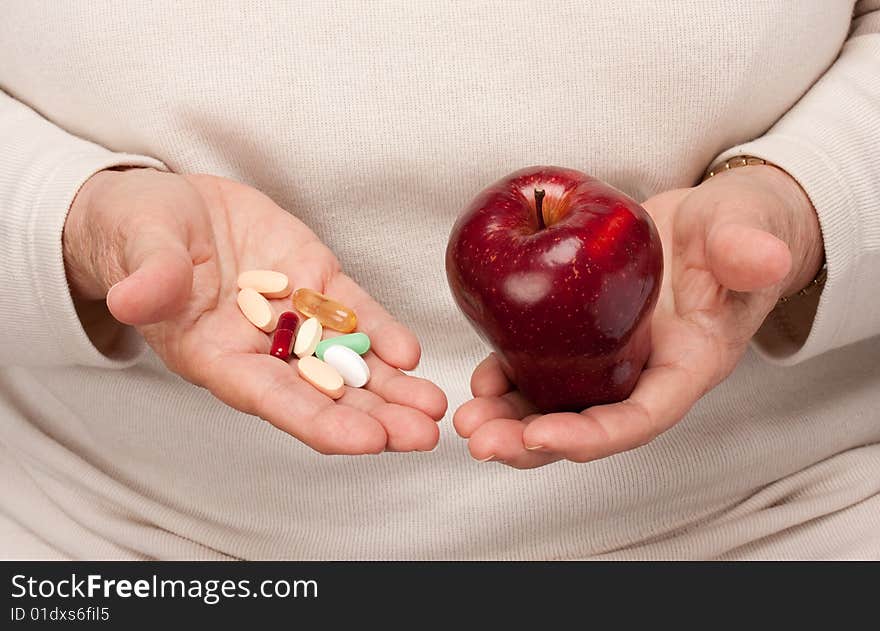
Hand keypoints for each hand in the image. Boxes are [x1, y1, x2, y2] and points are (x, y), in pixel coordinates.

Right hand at [64, 168, 446, 453]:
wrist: (170, 208)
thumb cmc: (140, 237)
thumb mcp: (139, 250)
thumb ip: (148, 278)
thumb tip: (133, 300)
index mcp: (216, 357)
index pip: (273, 400)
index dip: (320, 423)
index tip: (368, 442)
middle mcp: (262, 349)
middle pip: (325, 393)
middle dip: (375, 417)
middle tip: (424, 436)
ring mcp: (296, 317)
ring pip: (349, 361)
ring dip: (392, 387)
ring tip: (434, 408)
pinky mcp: (316, 281)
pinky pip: (354, 312)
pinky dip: (381, 333)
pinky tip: (411, 355)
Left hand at [454, 164, 823, 467]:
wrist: (707, 223)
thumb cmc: (733, 230)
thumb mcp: (744, 231)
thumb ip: (749, 248)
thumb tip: (765, 258)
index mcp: (687, 365)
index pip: (639, 416)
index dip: (592, 434)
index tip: (541, 436)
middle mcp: (642, 374)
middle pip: (585, 424)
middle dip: (531, 441)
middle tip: (480, 441)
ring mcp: (608, 359)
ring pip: (554, 404)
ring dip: (508, 420)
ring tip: (466, 422)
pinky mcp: (579, 336)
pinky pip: (539, 367)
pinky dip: (506, 379)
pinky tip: (479, 380)